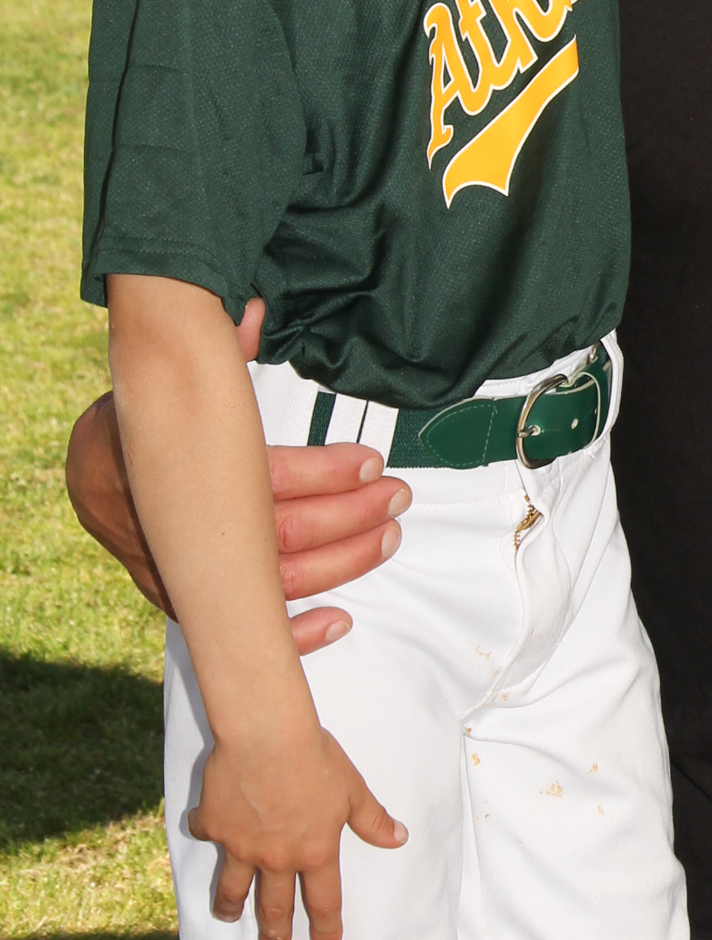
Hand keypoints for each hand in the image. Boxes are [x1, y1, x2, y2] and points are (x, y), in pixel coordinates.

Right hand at [67, 298, 409, 649]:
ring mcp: (180, 569)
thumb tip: (251, 308)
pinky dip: (291, 630)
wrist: (88, 466)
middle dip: (347, 516)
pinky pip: (238, 629)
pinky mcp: (185, 597)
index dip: (323, 472)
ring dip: (339, 563)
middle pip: (276, 534)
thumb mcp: (174, 379)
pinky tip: (337, 620)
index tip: (370, 461)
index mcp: (175, 468)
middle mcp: (176, 527)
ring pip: (269, 582)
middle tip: (394, 498)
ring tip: (386, 535)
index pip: (261, 478)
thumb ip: (218, 353)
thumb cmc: (145, 419)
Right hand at [190, 716, 405, 939]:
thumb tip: (399, 839)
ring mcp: (241, 845)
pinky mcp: (215, 825)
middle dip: (275, 936)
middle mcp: (276, 858)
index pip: (323, 902)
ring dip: (231, 905)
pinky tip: (206, 829)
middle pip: (274, 908)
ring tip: (228, 916)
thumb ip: (372, 819)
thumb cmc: (316, 758)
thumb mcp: (352, 789)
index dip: (326, 930)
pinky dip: (206, 833)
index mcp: (315, 852)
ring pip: (233, 888)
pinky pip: (207, 835)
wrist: (268, 735)